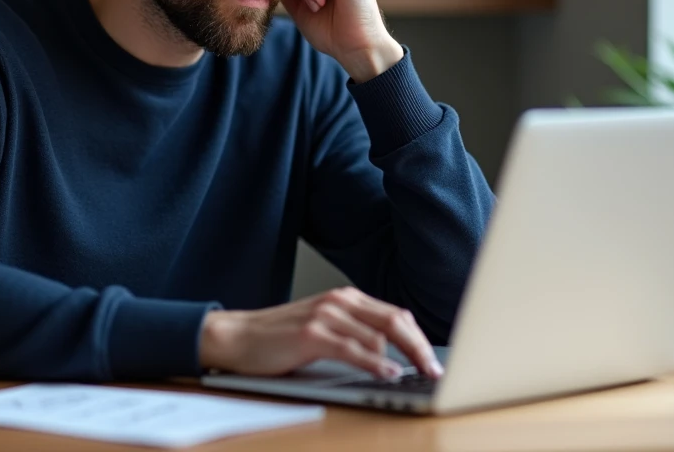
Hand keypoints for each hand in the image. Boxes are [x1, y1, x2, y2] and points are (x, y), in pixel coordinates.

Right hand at [199, 287, 444, 379]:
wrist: (237, 336)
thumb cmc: (279, 338)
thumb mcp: (323, 328)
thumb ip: (354, 334)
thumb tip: (392, 357)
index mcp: (345, 298)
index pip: (396, 315)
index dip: (419, 338)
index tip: (435, 360)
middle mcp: (339, 301)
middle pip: (395, 321)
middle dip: (420, 347)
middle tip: (436, 370)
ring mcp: (325, 315)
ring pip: (380, 334)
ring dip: (405, 357)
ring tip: (420, 375)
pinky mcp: (311, 334)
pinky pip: (353, 349)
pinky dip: (375, 363)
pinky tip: (389, 373)